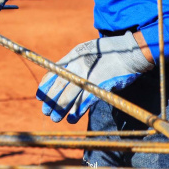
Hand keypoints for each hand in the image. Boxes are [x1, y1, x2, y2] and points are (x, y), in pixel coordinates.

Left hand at [36, 31, 154, 123]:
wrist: (129, 52)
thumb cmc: (106, 50)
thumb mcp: (83, 50)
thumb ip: (69, 60)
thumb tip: (56, 71)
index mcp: (72, 58)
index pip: (53, 73)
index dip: (45, 87)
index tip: (40, 97)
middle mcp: (78, 67)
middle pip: (59, 87)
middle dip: (51, 101)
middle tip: (46, 112)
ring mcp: (89, 77)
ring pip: (70, 95)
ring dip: (61, 109)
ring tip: (56, 118)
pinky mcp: (100, 86)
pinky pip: (86, 100)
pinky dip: (77, 110)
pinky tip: (72, 118)